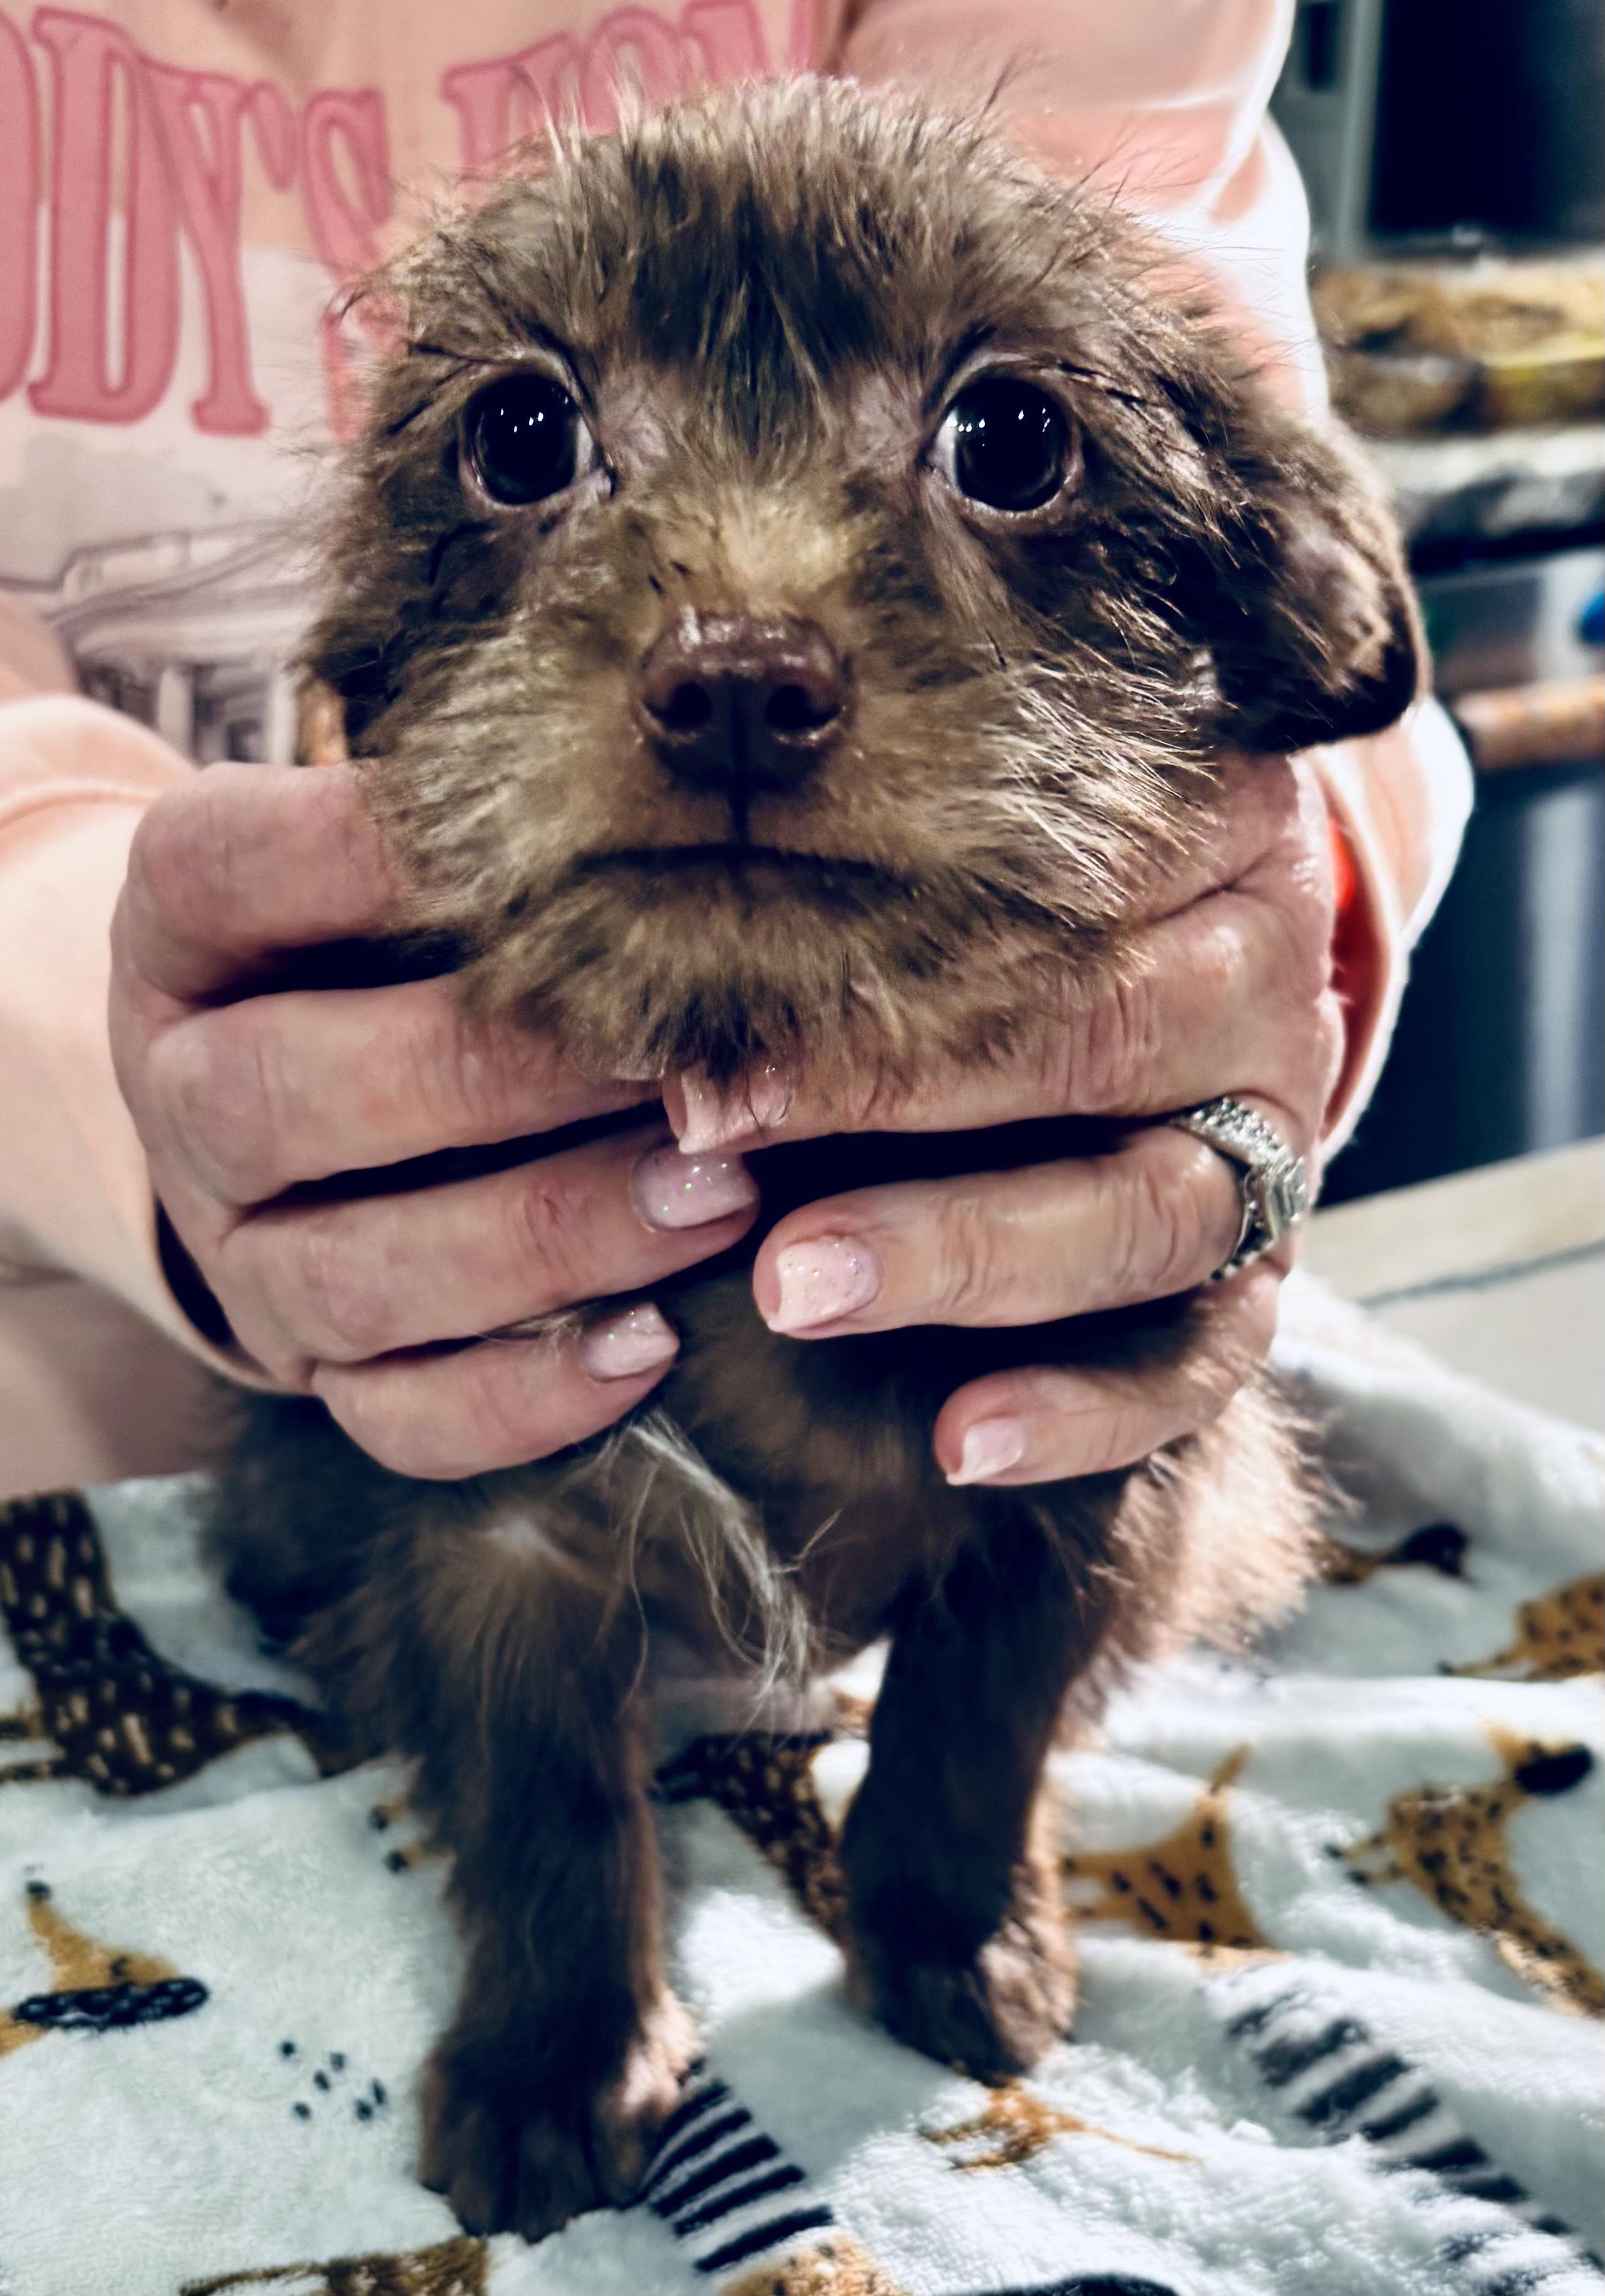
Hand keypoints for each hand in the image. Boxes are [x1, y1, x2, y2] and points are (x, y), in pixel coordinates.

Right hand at [109, 763, 761, 1477]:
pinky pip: (401, 1416)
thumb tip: (659, 802)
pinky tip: (656, 1343)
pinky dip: (529, 1395)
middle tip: (671, 1054)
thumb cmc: (381, 937)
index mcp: (181, 934)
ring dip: (545, 1238)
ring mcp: (243, 1253)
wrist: (287, 1085)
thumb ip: (467, 834)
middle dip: (492, 1076)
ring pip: (357, 1276)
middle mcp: (185, 1097)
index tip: (547, 838)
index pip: (227, 870)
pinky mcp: (318, 1367)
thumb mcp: (380, 854)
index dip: (369, 854)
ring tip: (713, 1194)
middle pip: (287, 1096)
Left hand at [663, 756, 1343, 1486]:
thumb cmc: (1026, 897)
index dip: (874, 951)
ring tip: (796, 1291)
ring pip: (1146, 1212)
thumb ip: (880, 862)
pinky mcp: (1259, 1282)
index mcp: (1209, 841)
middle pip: (1099, 1042)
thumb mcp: (979, 846)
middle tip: (711, 1135)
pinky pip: (1201, 1364)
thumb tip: (674, 907)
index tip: (708, 1006)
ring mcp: (1273, 1150)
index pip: (1051, 888)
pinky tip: (961, 1443)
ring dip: (965, 1254)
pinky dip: (1086, 1412)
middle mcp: (1259, 995)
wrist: (1181, 973)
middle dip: (895, 1096)